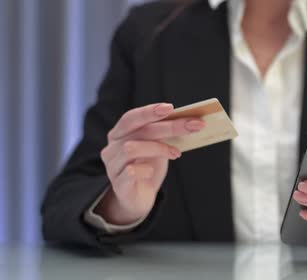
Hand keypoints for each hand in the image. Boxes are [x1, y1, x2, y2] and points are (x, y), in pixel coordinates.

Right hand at [96, 103, 204, 224]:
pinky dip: (145, 169)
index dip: (149, 112)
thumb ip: (165, 134)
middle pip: (138, 131)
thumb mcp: (157, 147)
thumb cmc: (148, 167)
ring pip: (131, 149)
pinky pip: (131, 172)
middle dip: (168, 127)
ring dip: (159, 148)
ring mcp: (113, 166)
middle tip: (194, 125)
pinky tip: (152, 172)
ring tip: (176, 153)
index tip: (171, 108)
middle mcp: (112, 147)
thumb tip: (192, 121)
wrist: (137, 199)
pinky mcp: (119, 185)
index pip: (131, 117)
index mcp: (120, 134)